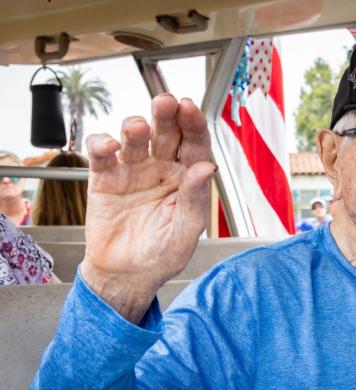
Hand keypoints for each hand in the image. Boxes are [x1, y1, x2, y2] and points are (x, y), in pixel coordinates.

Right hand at [81, 94, 215, 321]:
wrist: (126, 275)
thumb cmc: (162, 254)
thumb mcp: (186, 231)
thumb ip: (196, 199)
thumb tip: (206, 166)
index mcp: (187, 178)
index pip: (194, 144)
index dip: (193, 124)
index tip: (190, 108)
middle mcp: (162, 169)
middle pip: (166, 134)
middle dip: (166, 116)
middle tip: (165, 102)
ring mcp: (133, 171)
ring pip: (135, 139)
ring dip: (135, 128)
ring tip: (137, 128)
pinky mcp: (105, 179)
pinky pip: (103, 156)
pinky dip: (103, 145)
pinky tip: (109, 146)